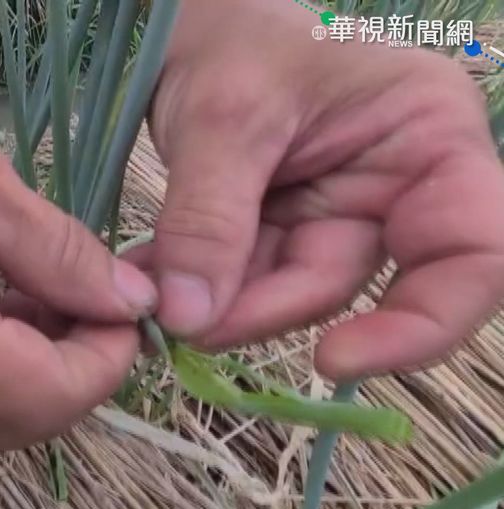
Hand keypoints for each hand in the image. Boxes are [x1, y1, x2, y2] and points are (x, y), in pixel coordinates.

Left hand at [139, 0, 503, 377]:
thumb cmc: (234, 41)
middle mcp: (399, 184)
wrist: (193, 24)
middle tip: (185, 323)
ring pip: (293, 290)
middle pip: (360, 285)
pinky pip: (253, 276)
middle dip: (268, 309)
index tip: (335, 361)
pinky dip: (202, 286)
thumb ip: (209, 219)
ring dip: (221, 302)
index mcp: (430, 138)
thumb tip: (187, 319)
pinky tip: (151, 280)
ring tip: (151, 294)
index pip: (474, 254)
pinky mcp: (291, 226)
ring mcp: (342, 210)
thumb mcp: (224, 120)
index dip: (425, 324)